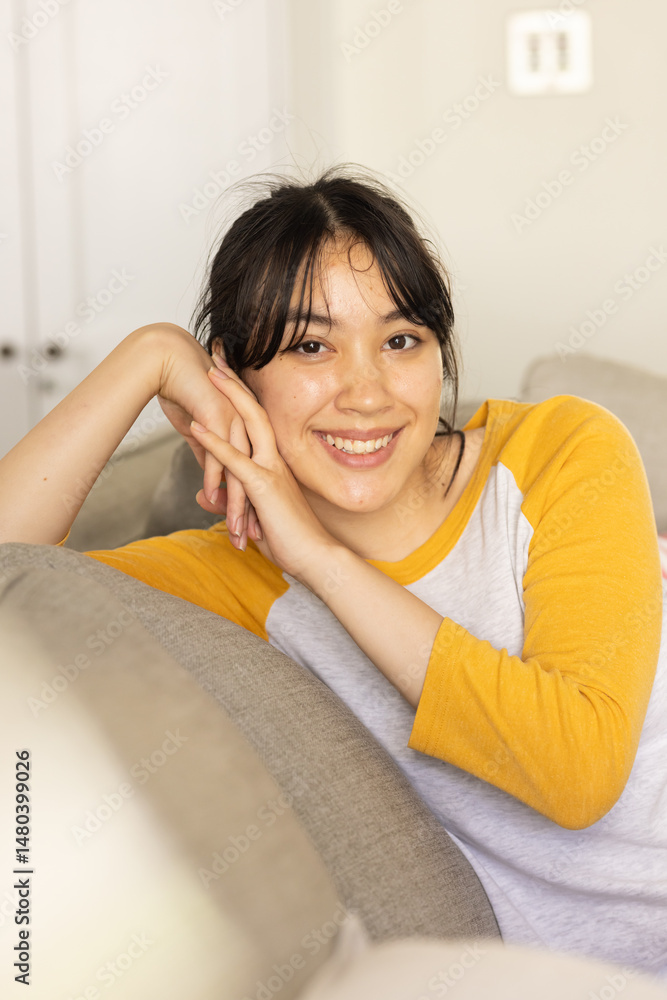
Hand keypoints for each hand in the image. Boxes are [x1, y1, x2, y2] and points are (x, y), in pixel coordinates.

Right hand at [143, 322, 255, 546]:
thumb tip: (211, 482)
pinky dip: (215, 477)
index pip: (253, 478)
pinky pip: (219, 453)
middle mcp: (246, 429)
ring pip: (240, 472)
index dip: (253, 506)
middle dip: (253, 512)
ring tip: (234, 530)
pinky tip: (210, 499)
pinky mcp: (219, 416)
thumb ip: (208, 456)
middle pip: (254, 479)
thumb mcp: (198, 433)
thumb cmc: (183, 392)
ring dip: (237, 503)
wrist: (170, 360)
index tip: (253, 533)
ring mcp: (235, 422)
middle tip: (251, 541)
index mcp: (246, 432)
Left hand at [189, 366, 336, 582]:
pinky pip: (236, 460)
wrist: (318, 559)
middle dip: (235, 382)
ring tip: (209, 372)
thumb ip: (229, 502)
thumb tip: (205, 495)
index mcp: (275, 464)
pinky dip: (215, 442)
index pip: (257, 422)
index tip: (226, 373)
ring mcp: (270, 471)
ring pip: (247, 425)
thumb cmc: (292, 542)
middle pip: (254, 410)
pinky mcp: (263, 488)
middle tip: (218, 355)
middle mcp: (275, 461)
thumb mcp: (254, 517)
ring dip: (226, 398)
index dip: (241, 396)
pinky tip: (197, 426)